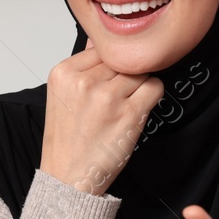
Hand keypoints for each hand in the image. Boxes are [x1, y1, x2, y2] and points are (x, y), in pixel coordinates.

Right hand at [40, 38, 164, 195]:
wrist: (68, 178)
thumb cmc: (68, 140)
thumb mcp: (62, 95)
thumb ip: (83, 66)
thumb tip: (104, 40)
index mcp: (63, 72)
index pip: (102, 48)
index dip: (110, 66)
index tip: (107, 83)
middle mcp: (84, 81)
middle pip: (122, 59)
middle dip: (124, 76)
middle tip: (117, 98)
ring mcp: (108, 97)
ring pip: (140, 70)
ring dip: (138, 86)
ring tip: (124, 106)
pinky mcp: (130, 113)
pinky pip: (155, 87)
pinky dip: (152, 96)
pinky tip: (137, 110)